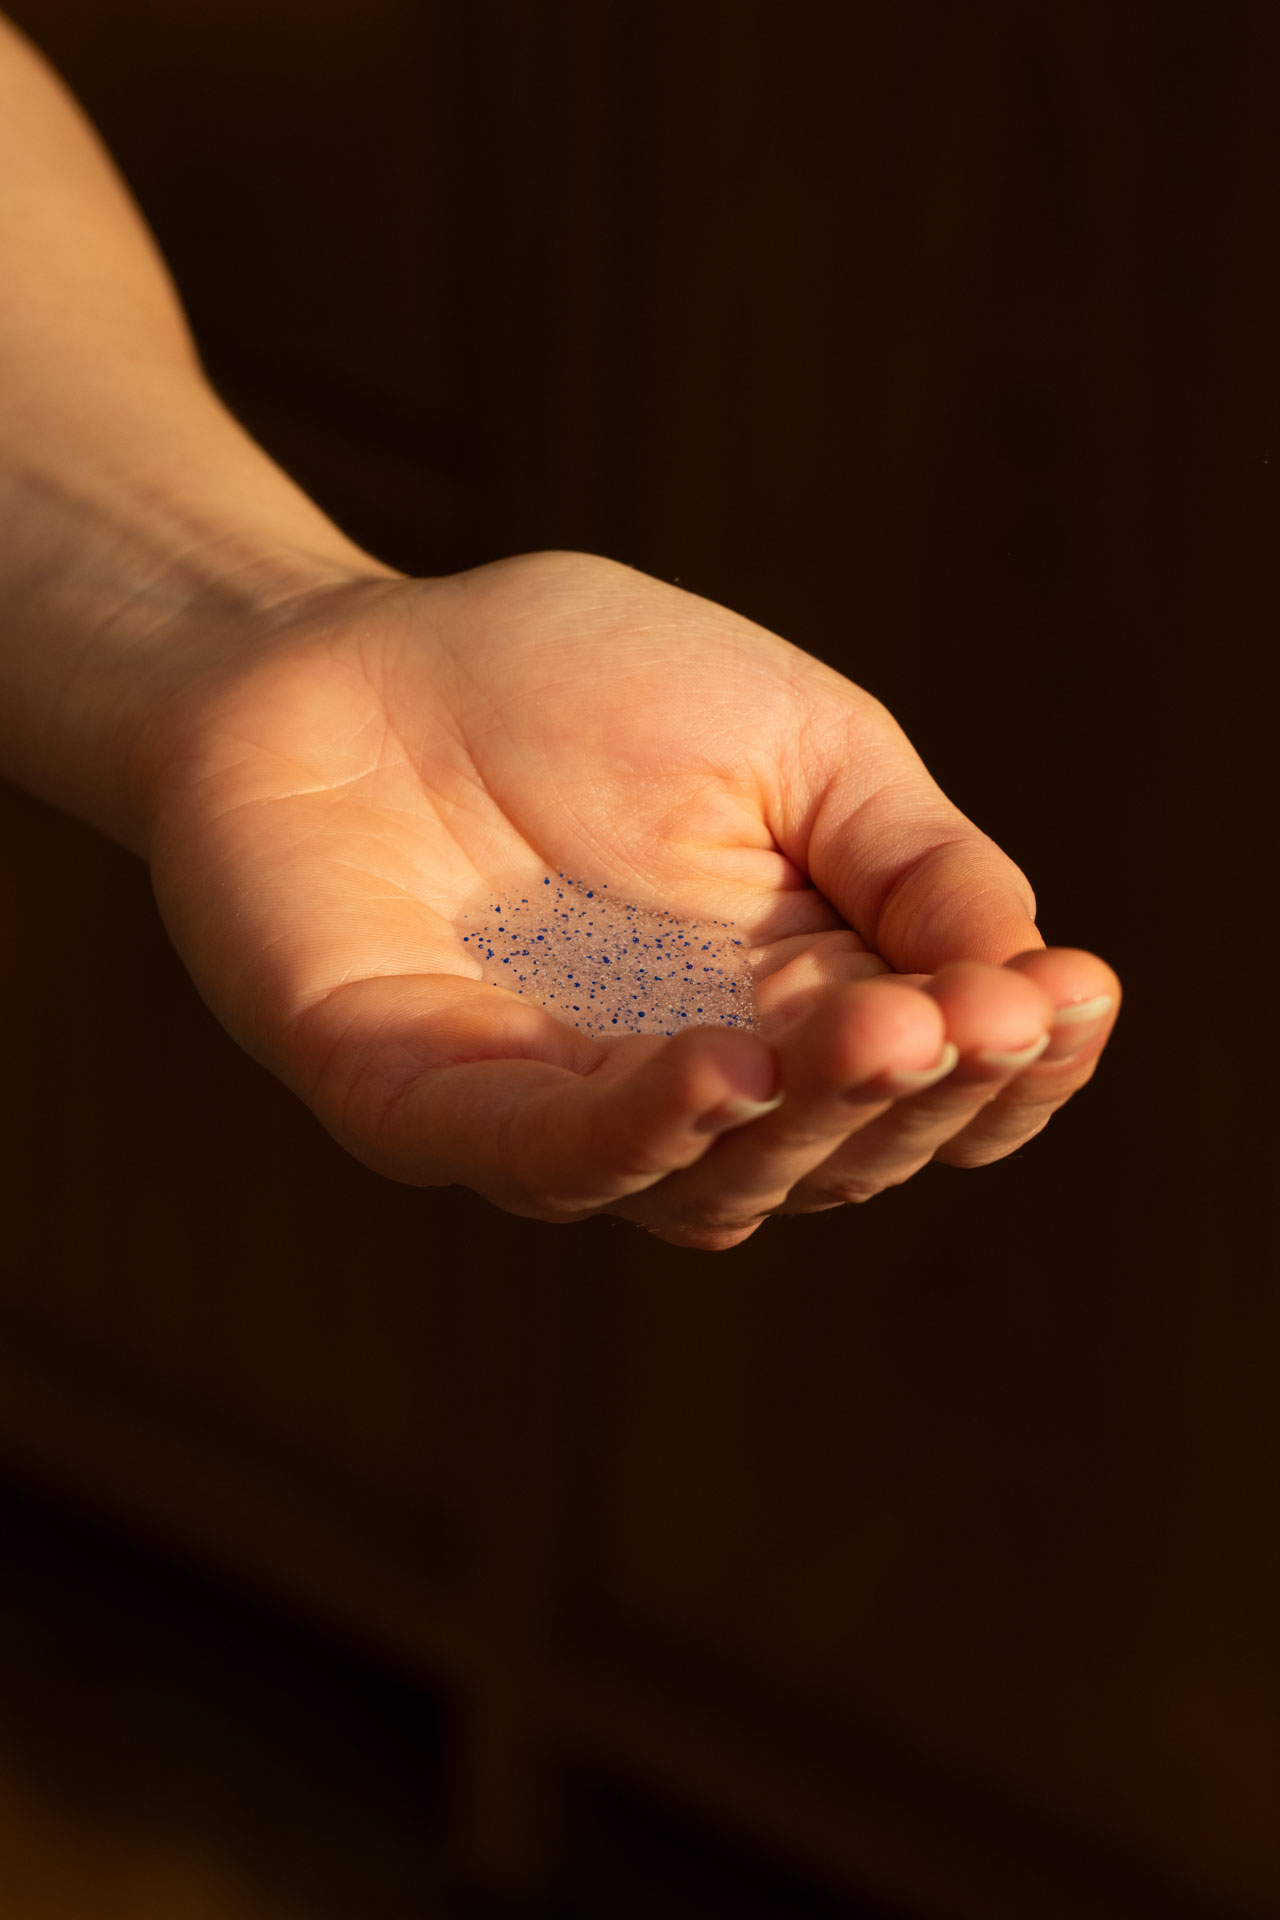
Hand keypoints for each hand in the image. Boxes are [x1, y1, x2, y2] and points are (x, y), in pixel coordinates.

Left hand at [141, 549, 1119, 1250]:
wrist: (346, 650)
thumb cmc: (570, 683)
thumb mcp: (794, 739)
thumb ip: (910, 854)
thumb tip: (1034, 969)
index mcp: (793, 1000)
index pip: (932, 1087)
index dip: (1019, 1066)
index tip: (1078, 991)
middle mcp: (690, 1084)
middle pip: (839, 1154)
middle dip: (927, 1094)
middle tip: (983, 1011)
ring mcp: (556, 1111)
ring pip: (714, 1184)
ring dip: (812, 1120)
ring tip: (886, 1029)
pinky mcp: (419, 1106)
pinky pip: (544, 1157)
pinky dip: (643, 1132)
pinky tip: (730, 1064)